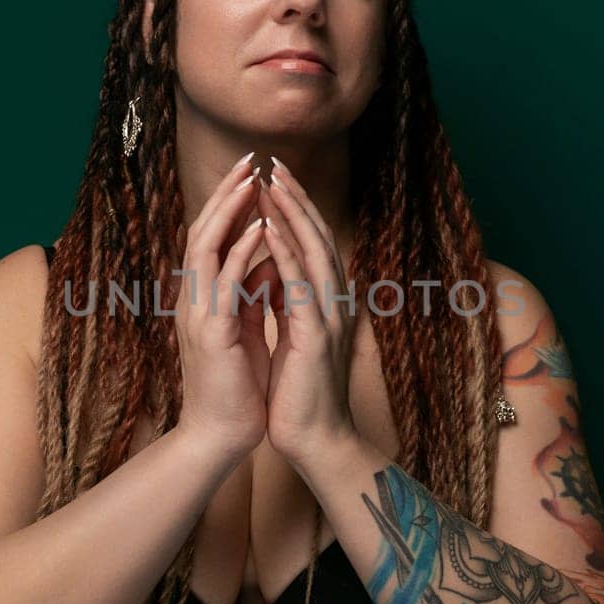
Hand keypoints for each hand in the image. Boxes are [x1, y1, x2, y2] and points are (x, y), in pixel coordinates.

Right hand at [173, 153, 271, 459]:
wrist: (221, 435)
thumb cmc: (237, 386)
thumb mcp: (247, 328)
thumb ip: (253, 294)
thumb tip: (270, 261)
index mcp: (204, 298)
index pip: (212, 238)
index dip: (229, 204)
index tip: (252, 173)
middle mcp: (194, 299)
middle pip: (203, 231)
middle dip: (226, 194)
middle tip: (249, 160)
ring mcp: (198, 314)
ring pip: (206, 248)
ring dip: (229, 212)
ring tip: (250, 181)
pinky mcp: (210, 333)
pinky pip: (224, 283)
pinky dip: (241, 254)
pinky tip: (258, 231)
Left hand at [256, 157, 360, 471]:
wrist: (313, 440)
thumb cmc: (298, 393)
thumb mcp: (290, 335)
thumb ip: (286, 301)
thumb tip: (272, 271)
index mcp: (324, 301)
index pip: (310, 242)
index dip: (293, 208)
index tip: (272, 178)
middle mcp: (333, 301)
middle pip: (316, 236)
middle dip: (294, 198)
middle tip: (273, 163)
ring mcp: (329, 317)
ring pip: (312, 252)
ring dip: (291, 215)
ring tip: (272, 182)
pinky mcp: (316, 337)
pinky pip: (300, 286)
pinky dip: (285, 255)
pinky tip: (269, 231)